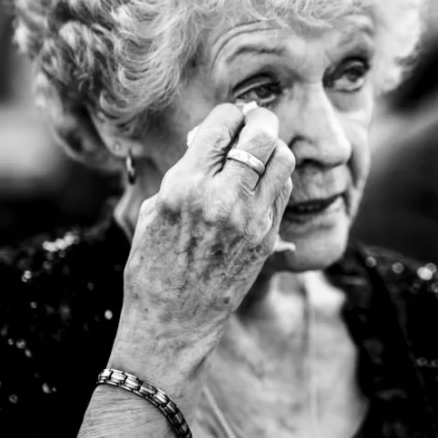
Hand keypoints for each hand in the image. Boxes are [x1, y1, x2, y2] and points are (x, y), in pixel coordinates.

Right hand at [109, 104, 295, 395]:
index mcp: (185, 186)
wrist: (173, 323)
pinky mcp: (268, 238)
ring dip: (273, 147)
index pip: (220, 126)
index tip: (228, 117)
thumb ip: (183, 173)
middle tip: (254, 124)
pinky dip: (277, 177)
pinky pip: (284, 190)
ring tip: (261, 152)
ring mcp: (251, 220)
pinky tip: (263, 182)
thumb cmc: (153, 266)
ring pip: (283, 158)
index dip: (228, 115)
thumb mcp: (153, 211)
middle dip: (258, 122)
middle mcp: (222, 199)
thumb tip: (209, 142)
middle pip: (261, 134)